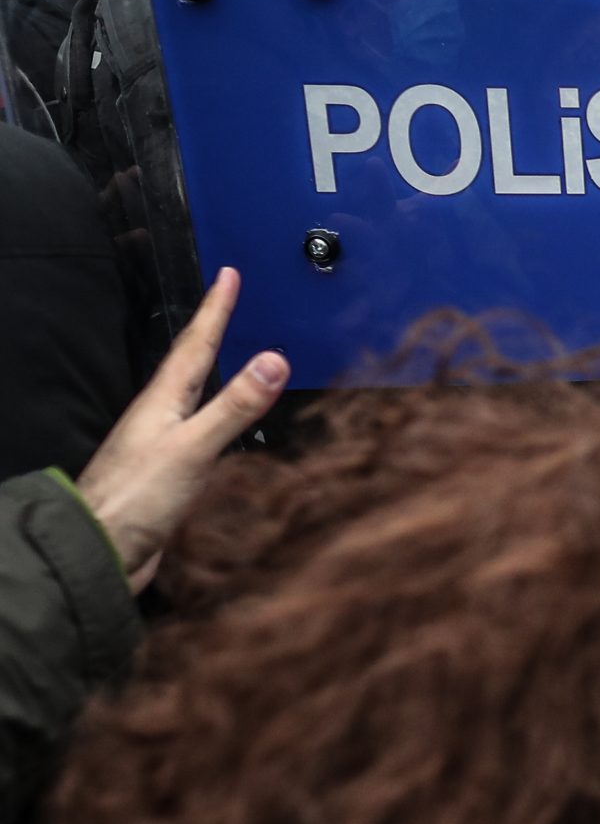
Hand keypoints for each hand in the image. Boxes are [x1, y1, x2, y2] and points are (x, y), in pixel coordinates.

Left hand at [75, 266, 286, 588]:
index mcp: (163, 400)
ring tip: (232, 351)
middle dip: (213, 330)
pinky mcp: (170, 472)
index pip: (196, 343)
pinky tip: (225, 423)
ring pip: (195, 396)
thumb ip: (235, 406)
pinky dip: (219, 413)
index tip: (228, 274)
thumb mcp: (192, 447)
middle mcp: (161, 415)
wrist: (100, 549)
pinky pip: (202, 429)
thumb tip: (274, 359)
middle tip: (230, 302)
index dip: (214, 308)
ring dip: (215, 370)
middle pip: (192, 363)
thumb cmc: (138, 496)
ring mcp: (163, 443)